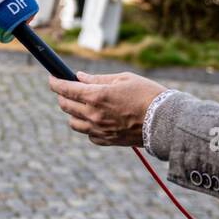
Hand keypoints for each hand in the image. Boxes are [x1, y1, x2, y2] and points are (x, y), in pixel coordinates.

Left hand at [48, 71, 165, 145]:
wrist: (165, 121)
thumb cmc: (147, 94)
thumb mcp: (123, 79)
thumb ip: (98, 79)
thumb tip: (79, 77)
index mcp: (96, 96)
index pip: (65, 89)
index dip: (55, 82)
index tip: (52, 78)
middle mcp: (93, 114)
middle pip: (65, 105)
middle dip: (63, 95)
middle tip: (68, 89)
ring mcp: (99, 129)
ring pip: (73, 122)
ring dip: (73, 112)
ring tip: (83, 105)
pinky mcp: (107, 140)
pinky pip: (88, 135)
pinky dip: (88, 127)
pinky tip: (97, 119)